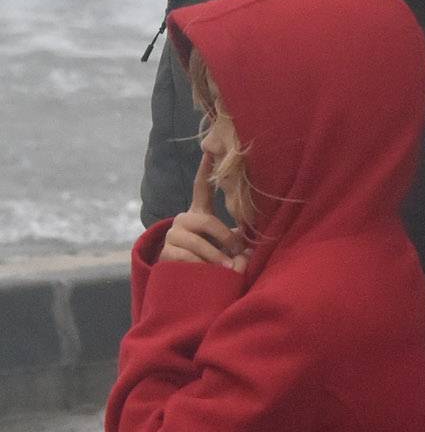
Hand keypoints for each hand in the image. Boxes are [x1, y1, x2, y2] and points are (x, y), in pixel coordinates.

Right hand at [158, 156, 247, 271]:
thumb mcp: (225, 244)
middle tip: (240, 251)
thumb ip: (237, 236)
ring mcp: (172, 235)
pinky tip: (208, 273)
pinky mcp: (165, 252)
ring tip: (229, 268)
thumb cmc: (212, 258)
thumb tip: (252, 238)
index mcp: (199, 212)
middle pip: (207, 221)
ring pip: (198, 243)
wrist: (184, 281)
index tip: (210, 150)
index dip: (205, 169)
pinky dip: (202, 267)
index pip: (201, 187)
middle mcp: (182, 219)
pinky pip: (187, 258)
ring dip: (216, 257)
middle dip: (225, 238)